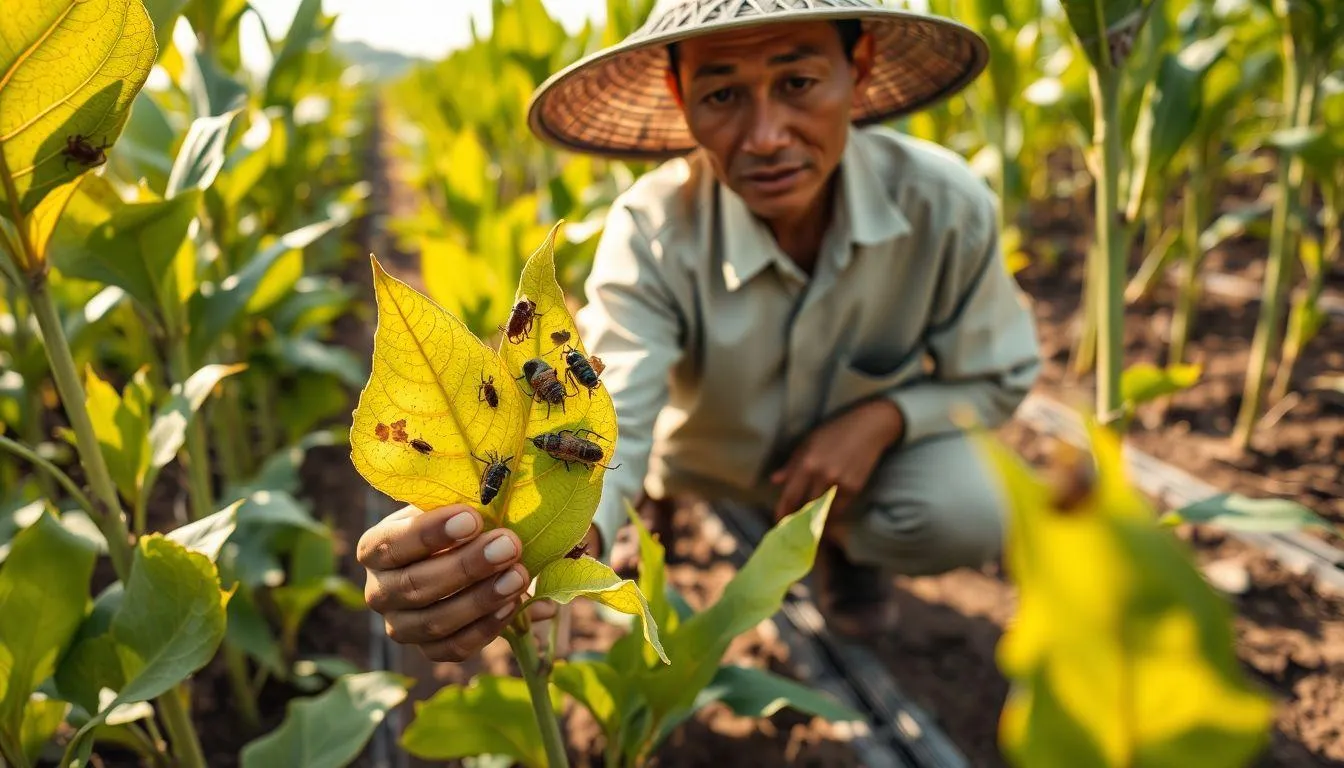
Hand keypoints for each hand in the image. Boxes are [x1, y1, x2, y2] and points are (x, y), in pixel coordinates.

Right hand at [356, 503, 556, 662]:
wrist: (462, 559)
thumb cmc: (455, 525)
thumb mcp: (451, 508)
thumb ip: (464, 505)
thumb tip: (497, 502)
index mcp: (375, 549)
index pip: (392, 544)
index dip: (430, 533)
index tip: (472, 519)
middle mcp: (379, 591)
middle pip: (416, 586)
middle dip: (467, 566)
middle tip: (508, 546)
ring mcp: (401, 626)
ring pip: (434, 622)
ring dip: (481, 599)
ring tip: (518, 576)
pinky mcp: (427, 650)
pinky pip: (453, 648)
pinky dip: (485, 628)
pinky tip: (513, 605)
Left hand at [769, 398, 904, 522]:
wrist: (868, 428)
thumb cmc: (834, 431)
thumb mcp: (808, 442)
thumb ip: (792, 464)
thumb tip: (775, 481)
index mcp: (807, 463)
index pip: (790, 496)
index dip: (783, 512)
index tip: (778, 521)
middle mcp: (822, 476)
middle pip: (805, 507)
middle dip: (796, 520)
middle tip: (791, 527)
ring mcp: (840, 484)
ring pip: (822, 512)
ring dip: (813, 522)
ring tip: (806, 527)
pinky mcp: (854, 488)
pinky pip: (838, 510)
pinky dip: (829, 516)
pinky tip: (824, 519)